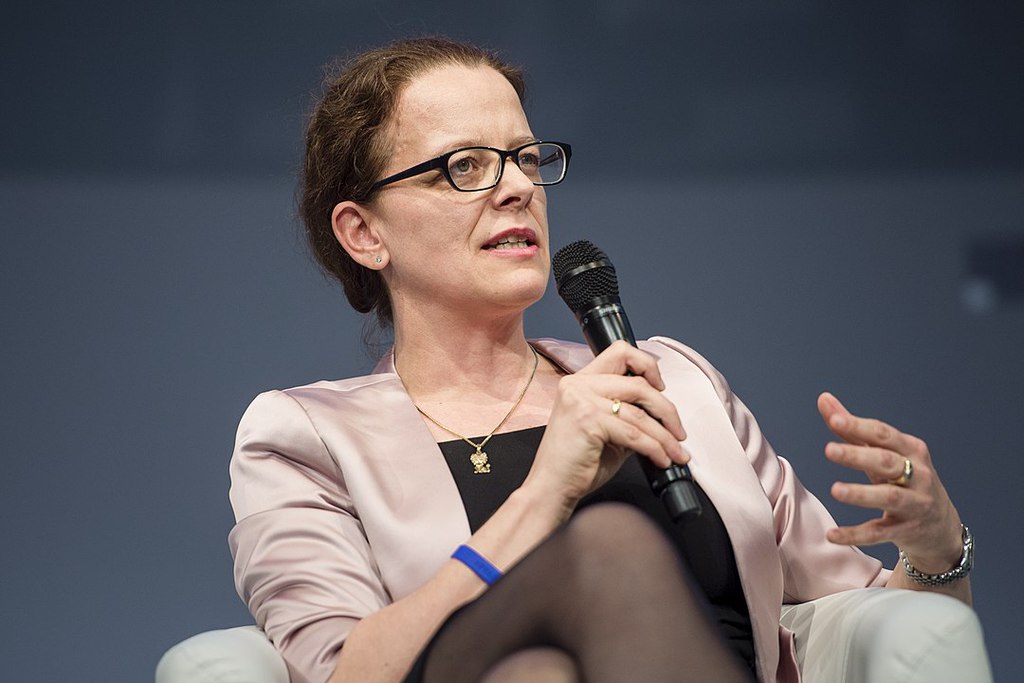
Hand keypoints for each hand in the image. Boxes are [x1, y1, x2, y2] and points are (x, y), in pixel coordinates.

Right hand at [524, 341, 688, 514]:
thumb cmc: (576, 463)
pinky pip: (634, 434)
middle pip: (638, 383)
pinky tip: (662, 460)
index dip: (647, 365)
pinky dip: (655, 449)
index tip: (661, 387)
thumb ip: (627, 414)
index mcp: (580, 381)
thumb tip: (662, 416)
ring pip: (640, 413)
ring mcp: (582, 401)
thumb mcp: (605, 429)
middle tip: (678, 432)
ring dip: (665, 436)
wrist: (551, 488)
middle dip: (667, 409)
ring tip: (676, 453)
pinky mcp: (589, 420)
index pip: (620, 352)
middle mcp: (579, 385)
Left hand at [818, 392, 962, 572]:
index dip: (859, 426)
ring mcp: (916, 504)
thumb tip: (823, 399)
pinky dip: (856, 534)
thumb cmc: (904, 480)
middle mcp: (919, 475)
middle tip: (829, 450)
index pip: (884, 434)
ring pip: (888, 497)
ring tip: (835, 490)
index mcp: (912, 450)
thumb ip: (852, 429)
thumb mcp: (884, 454)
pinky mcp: (907, 531)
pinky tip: (832, 535)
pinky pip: (879, 533)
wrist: (941, 528)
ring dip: (861, 494)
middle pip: (887, 462)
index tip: (834, 419)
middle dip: (858, 455)